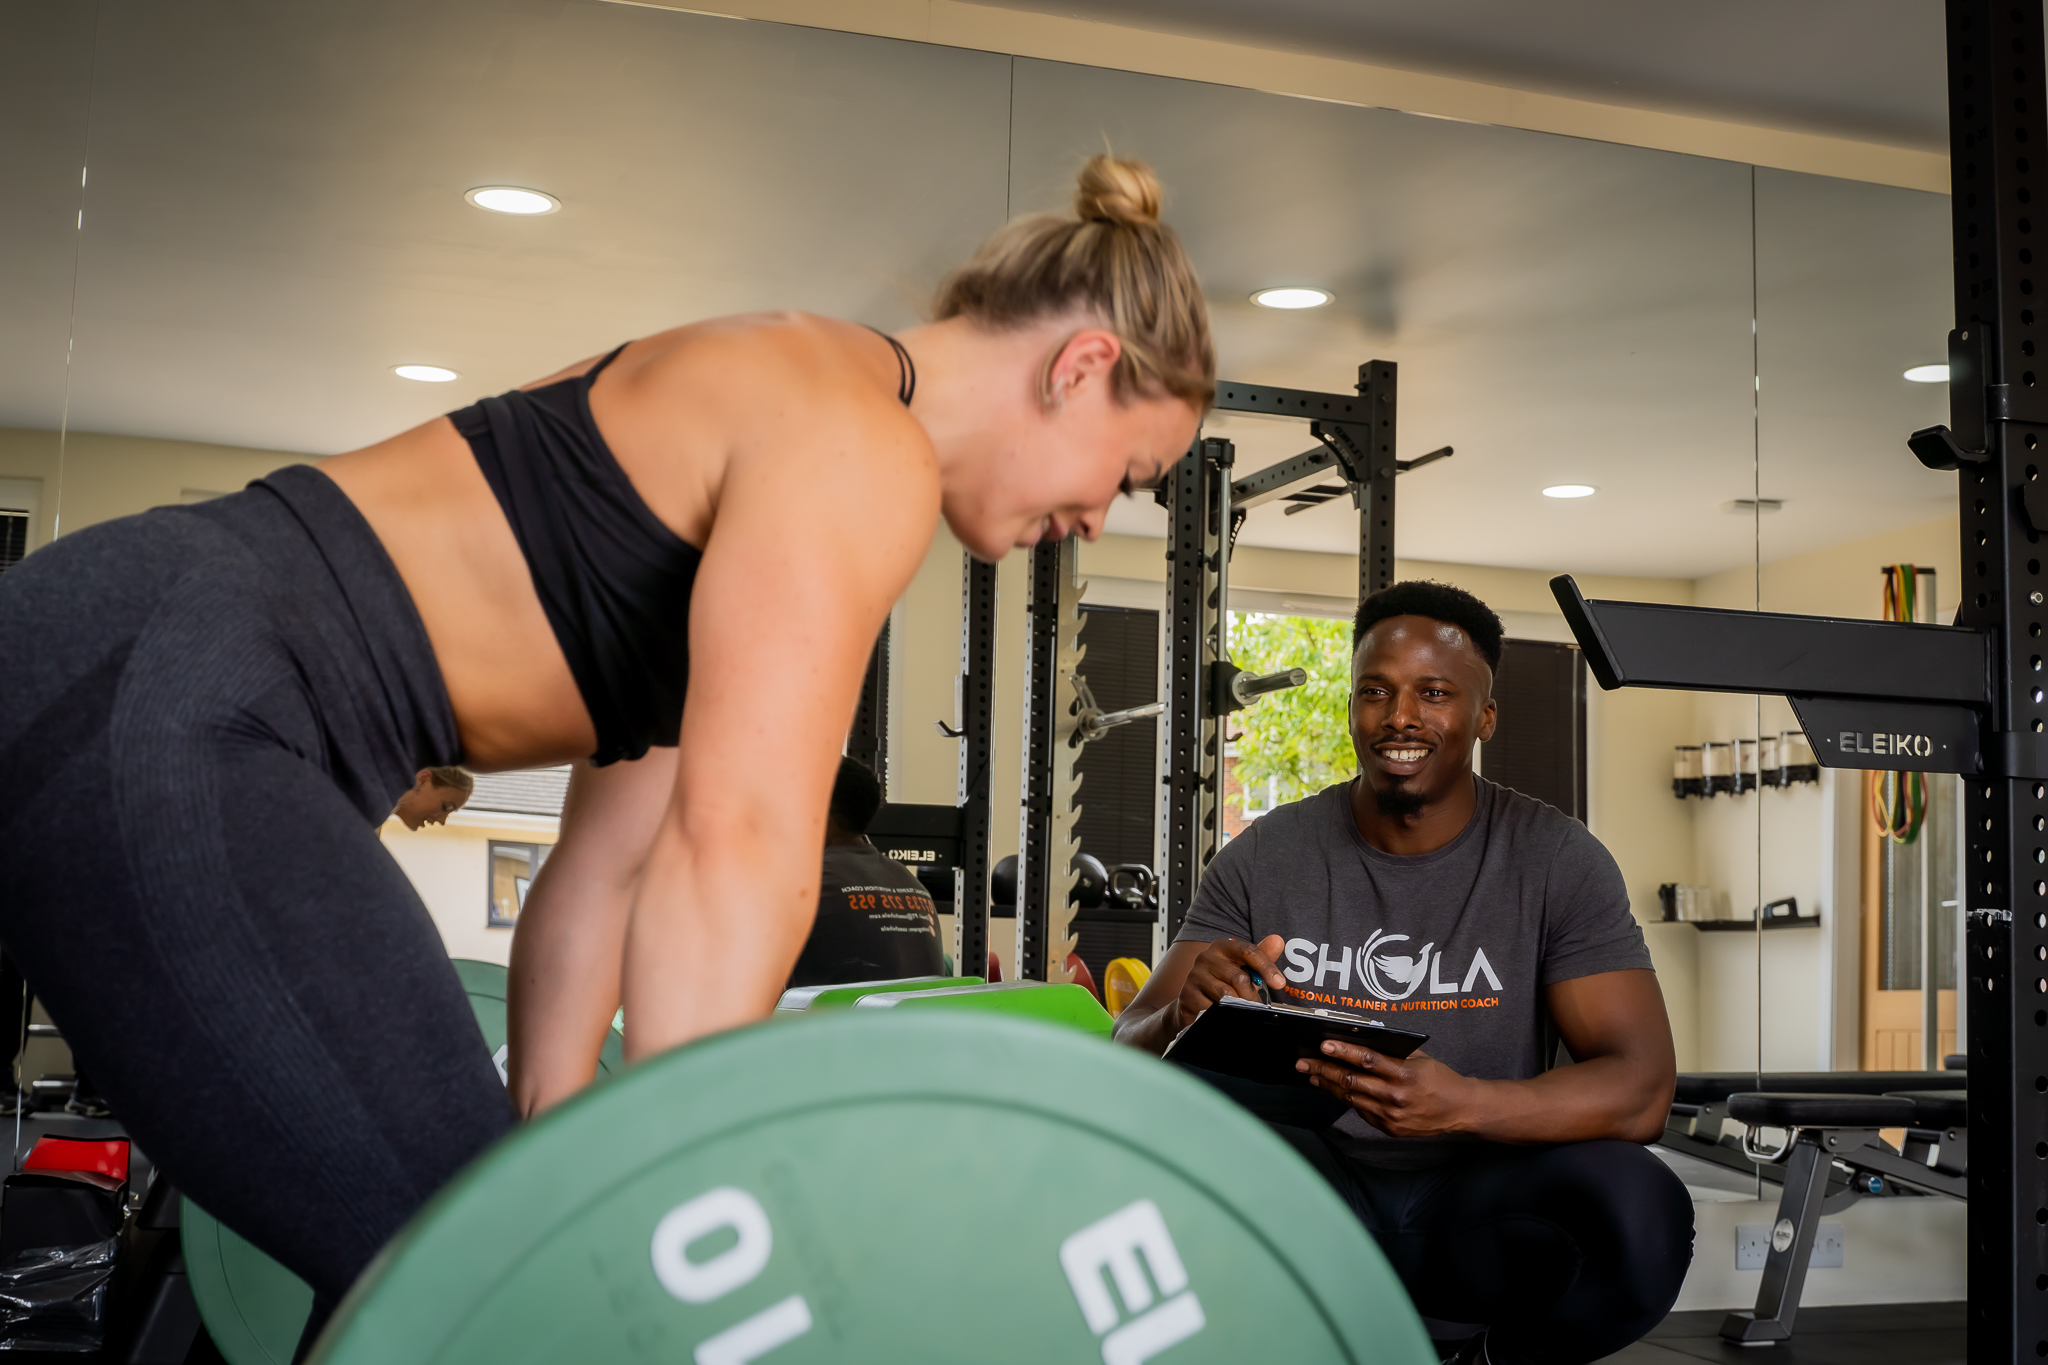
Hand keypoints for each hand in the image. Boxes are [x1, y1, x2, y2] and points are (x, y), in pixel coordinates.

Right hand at [1176, 935, 1287, 1026]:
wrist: (1192, 1001)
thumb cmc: (1222, 982)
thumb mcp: (1243, 968)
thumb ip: (1262, 956)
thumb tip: (1278, 940)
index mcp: (1223, 947)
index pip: (1249, 952)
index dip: (1267, 968)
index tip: (1279, 983)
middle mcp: (1206, 957)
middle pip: (1239, 977)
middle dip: (1252, 996)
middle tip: (1257, 1007)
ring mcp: (1195, 976)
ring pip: (1226, 995)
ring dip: (1238, 1007)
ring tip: (1240, 1011)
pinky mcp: (1187, 994)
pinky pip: (1211, 1008)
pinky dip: (1221, 1014)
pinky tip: (1221, 1014)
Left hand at [1297, 1040, 1478, 1138]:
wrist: (1461, 1110)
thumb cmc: (1440, 1079)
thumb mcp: (1419, 1059)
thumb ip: (1392, 1053)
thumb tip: (1361, 1043)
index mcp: (1404, 1074)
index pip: (1367, 1060)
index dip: (1343, 1052)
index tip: (1323, 1045)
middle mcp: (1395, 1096)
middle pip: (1351, 1081)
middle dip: (1323, 1070)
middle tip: (1303, 1063)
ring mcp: (1391, 1116)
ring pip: (1351, 1098)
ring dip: (1329, 1086)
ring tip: (1313, 1076)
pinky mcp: (1389, 1128)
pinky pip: (1362, 1111)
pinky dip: (1347, 1099)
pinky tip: (1335, 1090)